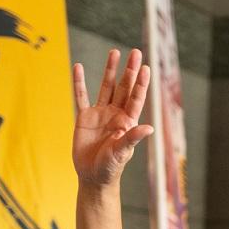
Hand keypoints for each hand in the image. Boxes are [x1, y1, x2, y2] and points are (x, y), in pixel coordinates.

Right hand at [72, 49, 152, 188]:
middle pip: (124, 88)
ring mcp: (100, 113)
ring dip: (110, 70)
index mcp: (127, 121)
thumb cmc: (111, 167)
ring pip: (106, 87)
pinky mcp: (84, 117)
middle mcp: (115, 114)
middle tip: (135, 52)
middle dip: (129, 70)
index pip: (136, 98)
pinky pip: (81, 96)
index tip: (146, 68)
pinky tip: (79, 68)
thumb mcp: (122, 152)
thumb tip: (149, 128)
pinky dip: (80, 82)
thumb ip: (133, 138)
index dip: (141, 84)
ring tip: (115, 52)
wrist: (92, 176)